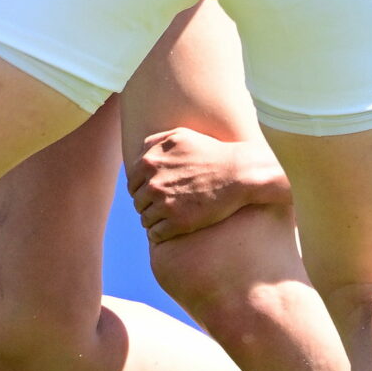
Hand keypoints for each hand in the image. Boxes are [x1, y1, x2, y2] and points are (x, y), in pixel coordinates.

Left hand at [128, 125, 289, 242]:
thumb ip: (154, 142)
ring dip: (155, 220)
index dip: (144, 189)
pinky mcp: (177, 222)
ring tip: (172, 217)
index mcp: (149, 162)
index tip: (157, 193)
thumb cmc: (212, 153)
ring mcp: (164, 203)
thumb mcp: (180, 136)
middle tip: (167, 206)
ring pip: (145, 219)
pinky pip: (156, 234)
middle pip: (138, 202)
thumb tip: (138, 155)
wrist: (239, 174)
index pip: (132, 183)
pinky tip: (175, 228)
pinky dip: (162, 234)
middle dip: (149, 204)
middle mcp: (153, 182)